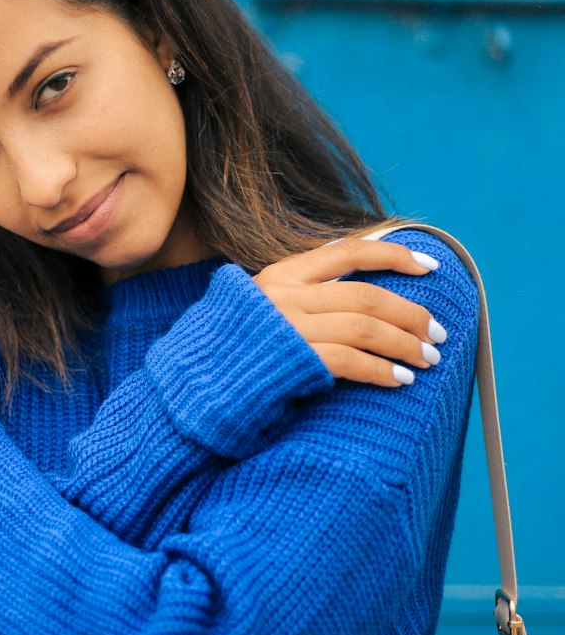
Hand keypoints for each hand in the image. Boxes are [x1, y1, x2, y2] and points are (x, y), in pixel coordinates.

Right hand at [252, 236, 447, 387]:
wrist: (194, 383)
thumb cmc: (236, 348)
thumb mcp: (264, 305)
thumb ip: (304, 292)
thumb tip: (357, 283)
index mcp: (281, 274)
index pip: (349, 251)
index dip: (394, 256)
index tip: (430, 266)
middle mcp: (284, 294)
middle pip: (366, 295)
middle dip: (411, 313)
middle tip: (439, 333)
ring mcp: (287, 327)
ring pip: (365, 327)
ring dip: (404, 343)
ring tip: (427, 359)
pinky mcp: (291, 360)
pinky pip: (350, 360)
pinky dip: (381, 370)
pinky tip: (400, 380)